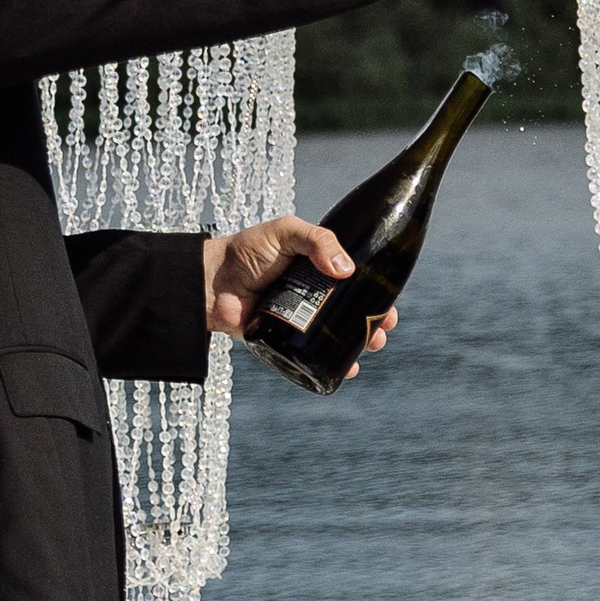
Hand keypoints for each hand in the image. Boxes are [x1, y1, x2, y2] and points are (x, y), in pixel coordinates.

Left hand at [201, 215, 398, 377]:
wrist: (209, 282)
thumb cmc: (246, 251)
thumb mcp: (287, 232)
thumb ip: (318, 241)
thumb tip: (346, 270)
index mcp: (317, 267)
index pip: (354, 280)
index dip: (376, 291)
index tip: (390, 303)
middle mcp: (312, 294)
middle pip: (351, 310)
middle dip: (373, 321)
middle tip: (383, 330)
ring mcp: (299, 319)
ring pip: (336, 335)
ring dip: (359, 343)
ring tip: (371, 347)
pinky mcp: (285, 341)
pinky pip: (312, 354)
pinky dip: (333, 363)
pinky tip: (347, 368)